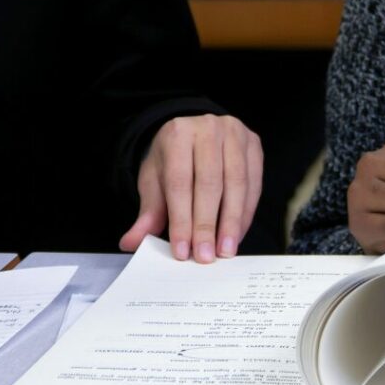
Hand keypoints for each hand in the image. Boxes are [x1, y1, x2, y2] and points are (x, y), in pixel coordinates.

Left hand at [119, 114, 262, 262]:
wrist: (195, 136)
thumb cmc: (174, 161)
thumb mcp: (155, 182)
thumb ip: (148, 213)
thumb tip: (130, 242)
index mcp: (177, 134)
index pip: (179, 182)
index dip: (181, 219)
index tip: (183, 251)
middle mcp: (208, 128)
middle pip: (210, 183)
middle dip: (207, 224)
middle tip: (205, 256)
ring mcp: (235, 134)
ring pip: (236, 184)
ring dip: (231, 222)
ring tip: (225, 251)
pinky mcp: (255, 146)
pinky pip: (253, 185)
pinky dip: (245, 214)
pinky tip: (236, 235)